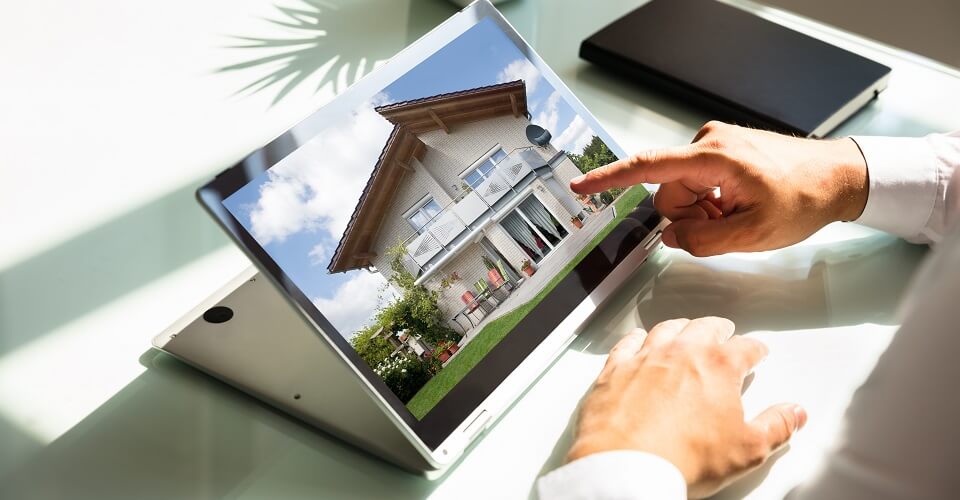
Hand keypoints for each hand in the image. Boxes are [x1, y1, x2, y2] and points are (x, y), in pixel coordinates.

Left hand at [567, 317, 806, 497]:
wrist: (627, 464)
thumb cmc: (684, 457)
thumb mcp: (747, 449)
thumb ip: (776, 427)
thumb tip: (794, 413)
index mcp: (718, 367)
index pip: (745, 348)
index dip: (755, 349)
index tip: (758, 350)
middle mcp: (681, 352)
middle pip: (704, 328)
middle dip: (718, 328)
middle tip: (724, 330)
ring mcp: (645, 358)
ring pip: (666, 329)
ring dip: (680, 327)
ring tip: (686, 328)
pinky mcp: (615, 370)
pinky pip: (627, 343)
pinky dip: (636, 338)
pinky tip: (638, 339)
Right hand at [570, 121, 868, 255]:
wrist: (838, 176)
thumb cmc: (804, 198)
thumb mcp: (753, 234)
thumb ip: (703, 241)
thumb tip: (673, 238)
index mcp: (712, 157)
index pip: (648, 168)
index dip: (609, 179)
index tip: (580, 185)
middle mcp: (707, 142)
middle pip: (668, 193)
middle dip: (689, 217)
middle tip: (725, 225)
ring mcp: (713, 144)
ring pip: (681, 192)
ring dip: (701, 212)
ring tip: (736, 216)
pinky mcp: (719, 151)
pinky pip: (696, 184)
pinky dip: (710, 202)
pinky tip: (736, 206)